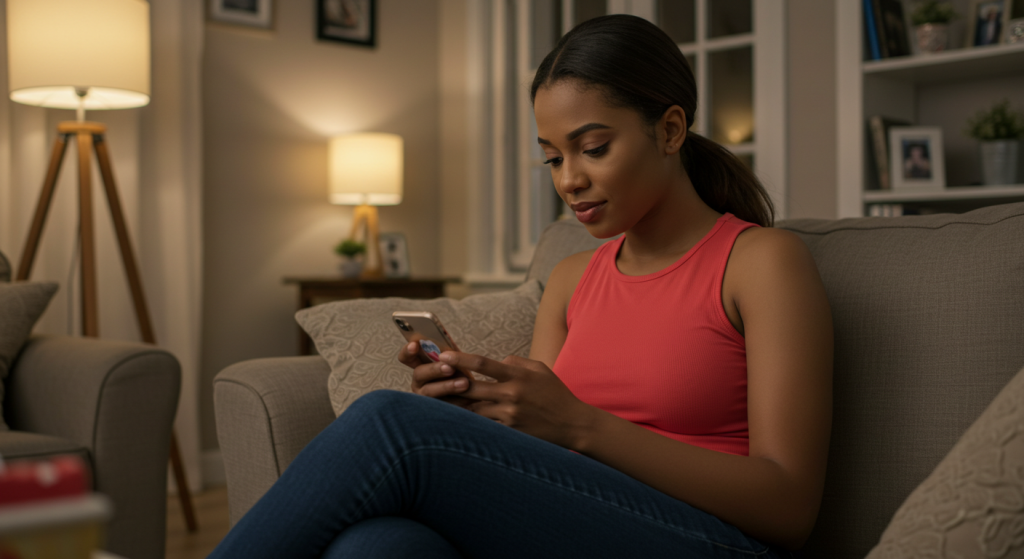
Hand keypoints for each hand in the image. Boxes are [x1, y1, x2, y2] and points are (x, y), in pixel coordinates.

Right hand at [398, 341, 473, 407]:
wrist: (476, 395)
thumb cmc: (462, 373)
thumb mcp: (456, 361)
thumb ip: (449, 353)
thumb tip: (447, 346)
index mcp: (421, 365)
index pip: (407, 357)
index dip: (407, 351)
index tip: (414, 345)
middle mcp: (419, 382)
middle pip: (419, 373)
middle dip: (434, 369)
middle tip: (450, 368)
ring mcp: (424, 397)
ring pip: (430, 391)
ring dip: (447, 386)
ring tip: (464, 383)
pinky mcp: (434, 411)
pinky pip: (443, 406)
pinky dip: (457, 401)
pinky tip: (469, 398)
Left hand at [438, 351, 597, 449]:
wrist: (573, 424)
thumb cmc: (555, 393)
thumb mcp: (540, 369)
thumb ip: (516, 362)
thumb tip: (496, 361)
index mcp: (518, 376)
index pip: (483, 363)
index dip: (460, 358)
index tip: (443, 355)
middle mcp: (512, 395)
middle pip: (472, 387)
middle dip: (449, 382)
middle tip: (431, 378)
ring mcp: (510, 416)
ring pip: (473, 410)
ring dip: (455, 405)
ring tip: (435, 400)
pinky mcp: (510, 433)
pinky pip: (483, 427)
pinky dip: (469, 423)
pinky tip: (454, 421)